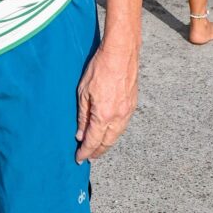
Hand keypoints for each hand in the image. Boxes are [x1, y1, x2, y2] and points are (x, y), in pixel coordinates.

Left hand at [76, 43, 138, 162]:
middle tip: (89, 157)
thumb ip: (82, 115)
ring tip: (98, 147)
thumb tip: (80, 134)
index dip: (86, 151)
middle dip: (97, 151)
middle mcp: (118, 117)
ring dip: (107, 143)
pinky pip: (123, 125)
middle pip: (107, 142)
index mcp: (104, 115)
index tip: (80, 159)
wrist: (120, 53)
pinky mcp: (132, 105)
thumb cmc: (99, 68)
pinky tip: (108, 131)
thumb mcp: (83, 91)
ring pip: (117, 135)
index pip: (93, 140)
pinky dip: (114, 132)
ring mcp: (127, 112)